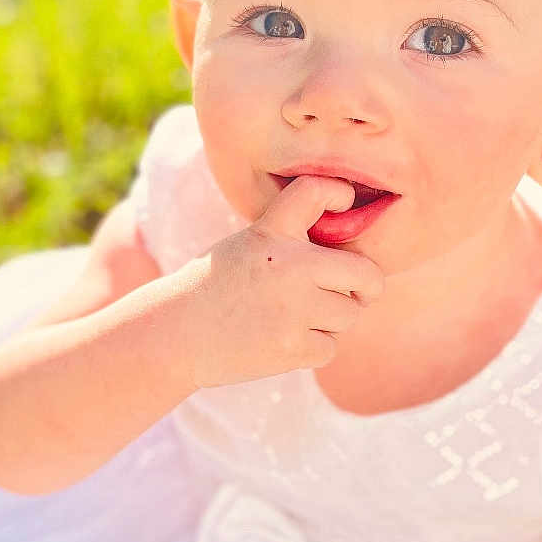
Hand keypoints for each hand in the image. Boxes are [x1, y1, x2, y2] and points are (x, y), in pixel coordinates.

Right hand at [175, 176, 387, 389]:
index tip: (345, 201)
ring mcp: (294, 309)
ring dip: (331, 321)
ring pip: (349, 315)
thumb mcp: (249, 247)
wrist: (175, 334)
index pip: (317, 192)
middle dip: (366, 286)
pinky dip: (312, 349)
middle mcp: (290, 265)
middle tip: (357, 293)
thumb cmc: (215, 288)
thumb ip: (295, 245)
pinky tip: (281, 341)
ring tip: (294, 319)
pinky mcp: (292, 347)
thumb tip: (356, 267)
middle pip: (365, 274)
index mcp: (272, 233)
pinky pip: (330, 348)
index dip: (339, 193)